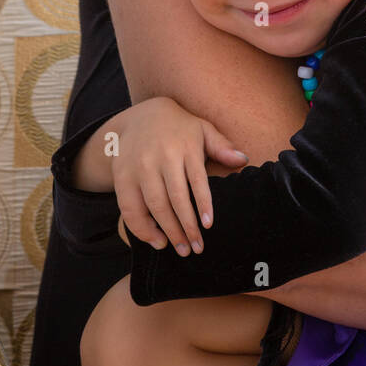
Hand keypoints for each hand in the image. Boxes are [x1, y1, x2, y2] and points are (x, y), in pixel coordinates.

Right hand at [111, 98, 249, 255]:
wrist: (140, 116)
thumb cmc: (179, 127)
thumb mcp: (202, 129)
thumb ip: (221, 146)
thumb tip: (243, 160)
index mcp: (184, 146)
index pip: (196, 179)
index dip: (202, 204)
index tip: (208, 225)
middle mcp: (160, 157)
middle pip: (174, 198)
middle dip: (186, 227)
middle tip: (196, 248)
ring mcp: (139, 168)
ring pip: (153, 206)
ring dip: (167, 231)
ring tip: (181, 248)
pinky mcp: (122, 177)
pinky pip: (129, 208)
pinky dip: (141, 228)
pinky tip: (156, 240)